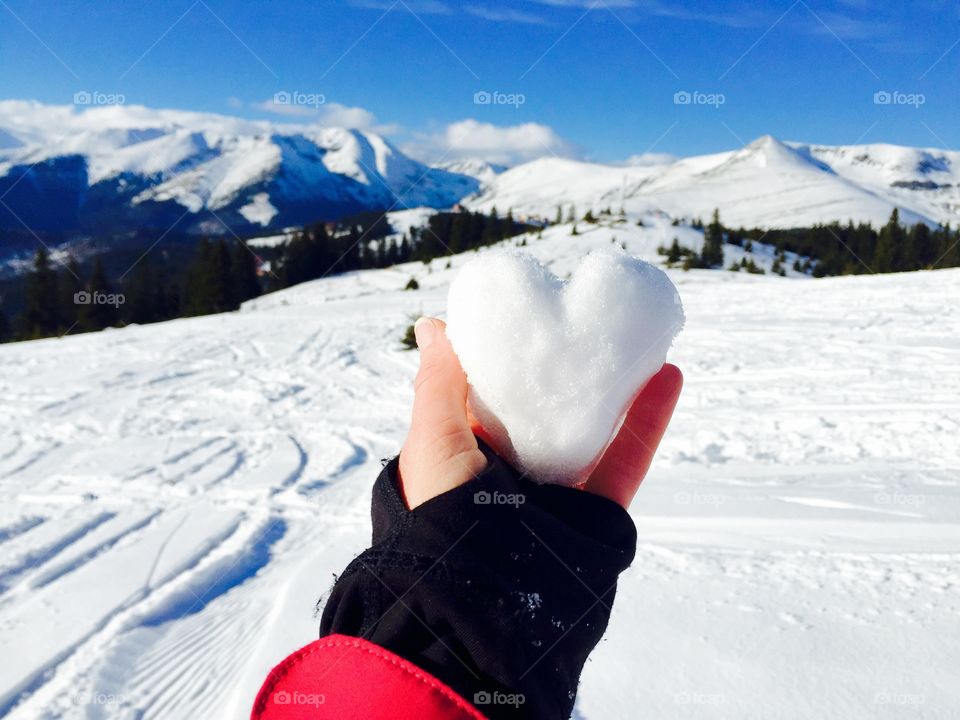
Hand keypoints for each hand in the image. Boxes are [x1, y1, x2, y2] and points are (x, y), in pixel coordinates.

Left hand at [398, 316, 682, 509]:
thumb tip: (432, 324)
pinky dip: (649, 420)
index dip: (509, 357)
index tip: (530, 317)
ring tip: (639, 340)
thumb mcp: (432, 441)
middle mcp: (516, 470)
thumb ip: (438, 384)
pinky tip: (668, 375)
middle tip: (591, 322)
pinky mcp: (598, 510)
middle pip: (550, 410)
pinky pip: (628, 459)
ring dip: (620, 386)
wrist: (485, 599)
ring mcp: (560, 490)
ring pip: (595, 429)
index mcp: (471, 453)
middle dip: (571, 368)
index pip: (491, 394)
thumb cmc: (444, 515)